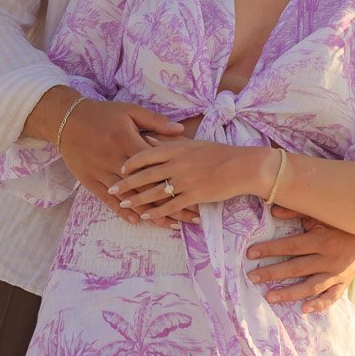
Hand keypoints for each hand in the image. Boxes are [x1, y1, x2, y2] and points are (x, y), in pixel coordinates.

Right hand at [60, 99, 185, 216]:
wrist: (67, 119)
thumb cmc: (102, 114)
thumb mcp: (130, 111)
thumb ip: (155, 122)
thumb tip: (181, 131)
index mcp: (128, 142)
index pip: (156, 165)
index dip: (175, 180)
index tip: (195, 190)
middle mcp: (115, 160)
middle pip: (146, 187)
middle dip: (169, 204)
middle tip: (188, 217)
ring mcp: (102, 172)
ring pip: (129, 197)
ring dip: (150, 213)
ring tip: (169, 225)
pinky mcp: (90, 180)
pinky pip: (108, 200)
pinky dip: (123, 211)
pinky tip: (137, 221)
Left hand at [113, 138, 268, 220]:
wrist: (242, 166)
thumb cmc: (219, 153)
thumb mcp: (193, 143)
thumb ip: (171, 142)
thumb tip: (149, 139)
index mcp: (177, 148)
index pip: (146, 154)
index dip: (131, 163)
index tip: (120, 169)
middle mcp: (177, 164)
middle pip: (145, 175)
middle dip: (126, 183)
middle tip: (112, 189)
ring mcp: (185, 181)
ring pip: (154, 192)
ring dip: (137, 199)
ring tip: (124, 204)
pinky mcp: (194, 196)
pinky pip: (170, 205)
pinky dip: (156, 211)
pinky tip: (145, 216)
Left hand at [246, 210, 354, 311]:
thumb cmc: (340, 222)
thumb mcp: (321, 214)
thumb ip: (297, 211)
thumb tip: (273, 210)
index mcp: (322, 240)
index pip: (291, 246)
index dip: (270, 249)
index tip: (251, 253)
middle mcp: (329, 259)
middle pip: (297, 268)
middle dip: (273, 273)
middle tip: (252, 277)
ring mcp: (337, 274)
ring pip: (311, 287)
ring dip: (290, 293)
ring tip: (269, 297)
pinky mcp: (344, 283)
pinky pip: (332, 298)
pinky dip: (319, 305)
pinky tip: (303, 310)